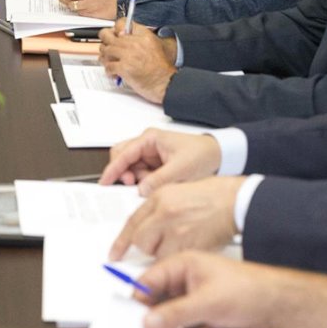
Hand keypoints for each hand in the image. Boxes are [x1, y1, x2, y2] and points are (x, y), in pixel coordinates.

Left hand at [98, 24, 176, 102]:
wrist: (165, 83)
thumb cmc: (161, 68)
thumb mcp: (155, 45)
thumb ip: (139, 38)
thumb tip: (121, 35)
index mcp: (143, 36)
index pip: (121, 23)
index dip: (114, 28)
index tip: (113, 34)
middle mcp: (135, 43)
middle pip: (108, 36)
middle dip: (104, 42)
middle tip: (106, 47)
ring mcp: (128, 55)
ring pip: (106, 50)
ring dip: (105, 57)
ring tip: (109, 61)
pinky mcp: (124, 68)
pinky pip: (108, 65)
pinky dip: (108, 70)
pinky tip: (113, 72)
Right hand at [99, 128, 221, 191]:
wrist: (220, 156)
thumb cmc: (203, 154)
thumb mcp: (181, 169)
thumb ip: (159, 180)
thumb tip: (141, 189)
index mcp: (150, 138)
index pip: (123, 153)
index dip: (113, 168)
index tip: (105, 181)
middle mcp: (147, 145)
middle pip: (122, 157)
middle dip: (122, 172)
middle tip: (129, 185)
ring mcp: (150, 155)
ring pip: (131, 168)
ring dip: (136, 179)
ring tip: (149, 186)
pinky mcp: (156, 166)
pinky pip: (141, 175)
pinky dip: (144, 183)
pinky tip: (154, 187)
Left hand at [108, 176, 244, 260]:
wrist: (234, 200)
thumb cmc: (210, 195)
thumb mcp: (175, 191)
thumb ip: (155, 208)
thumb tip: (142, 228)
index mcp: (158, 198)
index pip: (131, 223)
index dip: (121, 242)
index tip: (114, 254)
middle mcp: (164, 213)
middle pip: (140, 241)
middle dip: (147, 246)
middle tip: (161, 241)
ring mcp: (178, 231)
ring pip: (157, 254)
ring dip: (164, 253)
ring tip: (180, 239)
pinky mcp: (191, 246)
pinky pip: (175, 260)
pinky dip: (178, 258)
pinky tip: (188, 246)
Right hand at [137, 252, 285, 327]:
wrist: (280, 305)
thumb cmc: (250, 289)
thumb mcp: (206, 302)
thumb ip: (175, 313)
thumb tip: (150, 321)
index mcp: (183, 264)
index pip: (150, 279)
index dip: (140, 297)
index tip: (133, 315)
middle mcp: (188, 279)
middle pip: (161, 300)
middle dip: (162, 316)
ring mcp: (198, 297)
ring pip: (176, 317)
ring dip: (183, 327)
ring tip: (196, 326)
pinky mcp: (208, 313)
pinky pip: (191, 327)